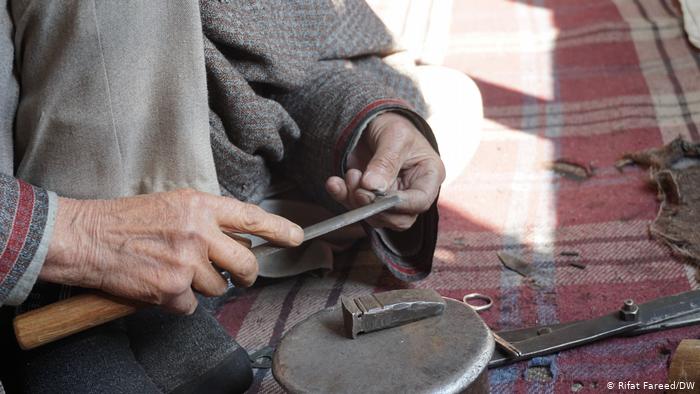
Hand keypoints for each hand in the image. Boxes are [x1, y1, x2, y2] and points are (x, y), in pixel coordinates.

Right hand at [40, 189, 302, 313]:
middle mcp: (198, 232)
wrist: (88, 238)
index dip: (280, 229)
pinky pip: (191, 305)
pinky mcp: (172, 288)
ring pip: (217, 288)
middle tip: (238, 277)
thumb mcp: (174, 205)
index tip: (297, 238)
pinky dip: (178, 301)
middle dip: (246, 275)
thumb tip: (238, 242)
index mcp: (201, 206)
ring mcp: (186, 262)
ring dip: (201, 287)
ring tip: (174, 271)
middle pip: (245, 263)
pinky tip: (159, 285)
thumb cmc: (128, 220)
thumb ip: (208, 219)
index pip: (252, 217)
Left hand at [325, 112, 444, 230]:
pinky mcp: (370, 199)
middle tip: (358, 189)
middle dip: (375, 207)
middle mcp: (412, 192)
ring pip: (376, 217)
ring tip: (351, 174)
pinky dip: (343, 197)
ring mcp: (391, 198)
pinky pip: (356, 209)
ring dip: (356, 202)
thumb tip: (373, 187)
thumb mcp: (393, 136)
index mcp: (429, 175)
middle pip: (399, 218)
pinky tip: (334, 184)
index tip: (378, 197)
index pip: (420, 201)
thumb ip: (385, 162)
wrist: (373, 122)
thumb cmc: (392, 125)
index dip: (399, 204)